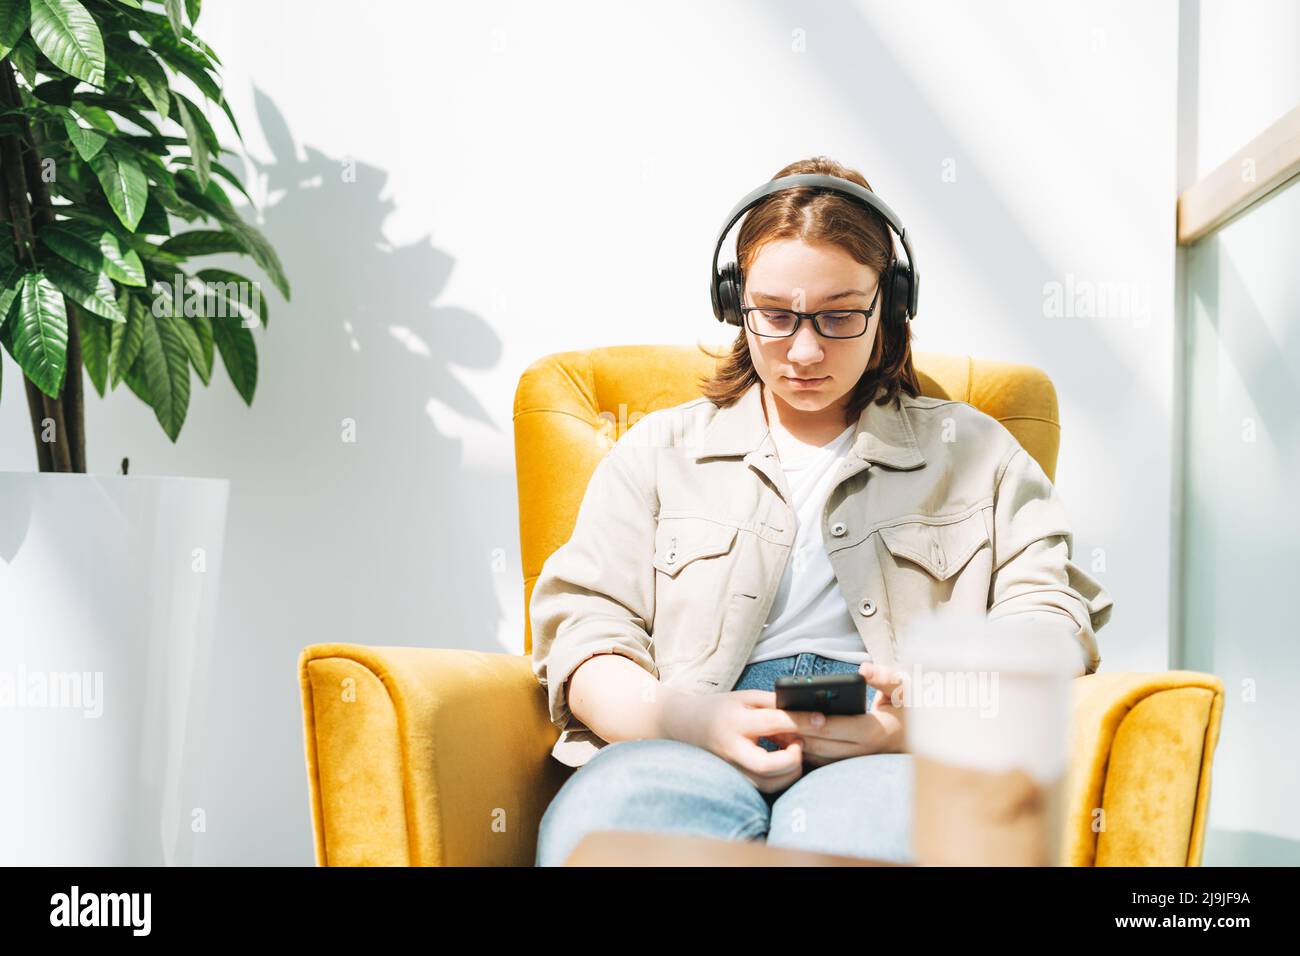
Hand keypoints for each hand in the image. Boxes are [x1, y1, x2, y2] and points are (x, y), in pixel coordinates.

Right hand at [658, 687, 806, 793]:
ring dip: (790, 770)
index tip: (822, 720)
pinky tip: (784, 759)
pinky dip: (781, 775)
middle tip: (800, 745)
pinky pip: (765, 785)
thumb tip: (805, 711)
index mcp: (735, 721)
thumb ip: (774, 703)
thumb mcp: (745, 696)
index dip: (801, 721)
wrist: (687, 725)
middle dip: (792, 760)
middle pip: (767, 766)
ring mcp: (732, 768)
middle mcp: (732, 748)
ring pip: (768, 783)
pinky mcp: (736, 779)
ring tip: (793, 749)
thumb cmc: (720, 708)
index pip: (773, 722)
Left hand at [767, 662, 906, 767]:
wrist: (915, 734)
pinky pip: (822, 763)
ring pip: (819, 758)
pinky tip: (788, 739)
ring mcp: (855, 763)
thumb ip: (883, 676)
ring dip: (797, 746)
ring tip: (775, 730)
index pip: (837, 729)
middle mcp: (864, 752)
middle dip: (797, 734)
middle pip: (822, 745)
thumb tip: (863, 669)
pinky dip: (804, 753)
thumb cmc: (905, 706)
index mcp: (874, 732)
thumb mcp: (901, 687)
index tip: (795, 714)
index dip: (814, 722)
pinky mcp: (849, 766)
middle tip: (774, 721)